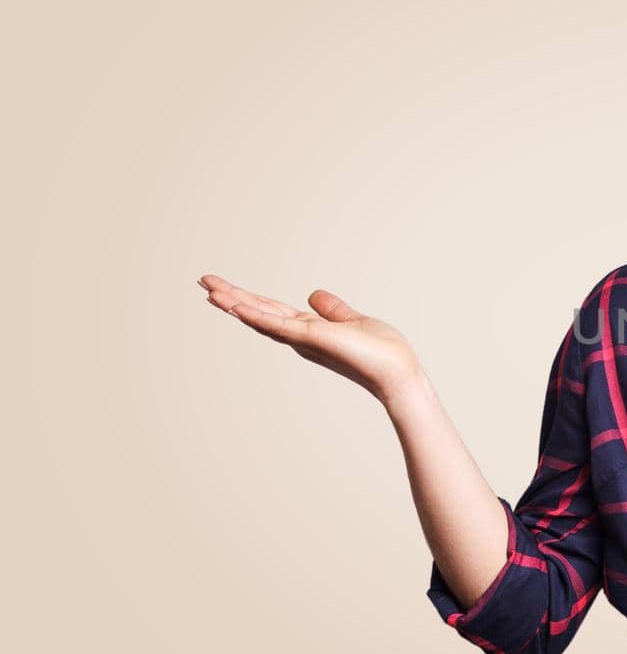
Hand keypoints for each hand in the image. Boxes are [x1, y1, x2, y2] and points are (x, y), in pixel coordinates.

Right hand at [197, 274, 423, 403]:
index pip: (271, 310)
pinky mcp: (312, 338)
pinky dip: (257, 316)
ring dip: (234, 303)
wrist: (397, 372)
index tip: (223, 286)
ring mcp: (303, 338)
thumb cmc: (381, 352)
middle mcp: (300, 336)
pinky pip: (278, 325)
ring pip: (260, 317)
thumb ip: (332, 310)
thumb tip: (314, 295)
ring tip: (208, 289)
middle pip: (258, 312)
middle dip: (230, 297)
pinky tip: (236, 306)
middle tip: (203, 281)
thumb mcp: (352, 321)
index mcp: (308, 330)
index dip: (247, 298)